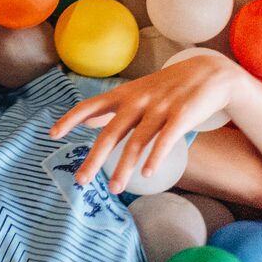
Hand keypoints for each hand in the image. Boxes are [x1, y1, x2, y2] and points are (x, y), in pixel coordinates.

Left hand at [49, 52, 242, 193]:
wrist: (209, 72)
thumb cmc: (166, 87)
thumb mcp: (135, 92)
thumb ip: (111, 108)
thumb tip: (87, 123)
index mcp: (123, 96)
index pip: (89, 106)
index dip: (70, 119)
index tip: (52, 135)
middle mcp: (137, 102)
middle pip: (110, 134)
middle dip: (93, 159)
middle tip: (81, 181)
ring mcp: (159, 108)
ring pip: (136, 142)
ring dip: (124, 168)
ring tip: (115, 189)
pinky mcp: (182, 116)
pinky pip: (165, 140)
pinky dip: (155, 158)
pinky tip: (148, 175)